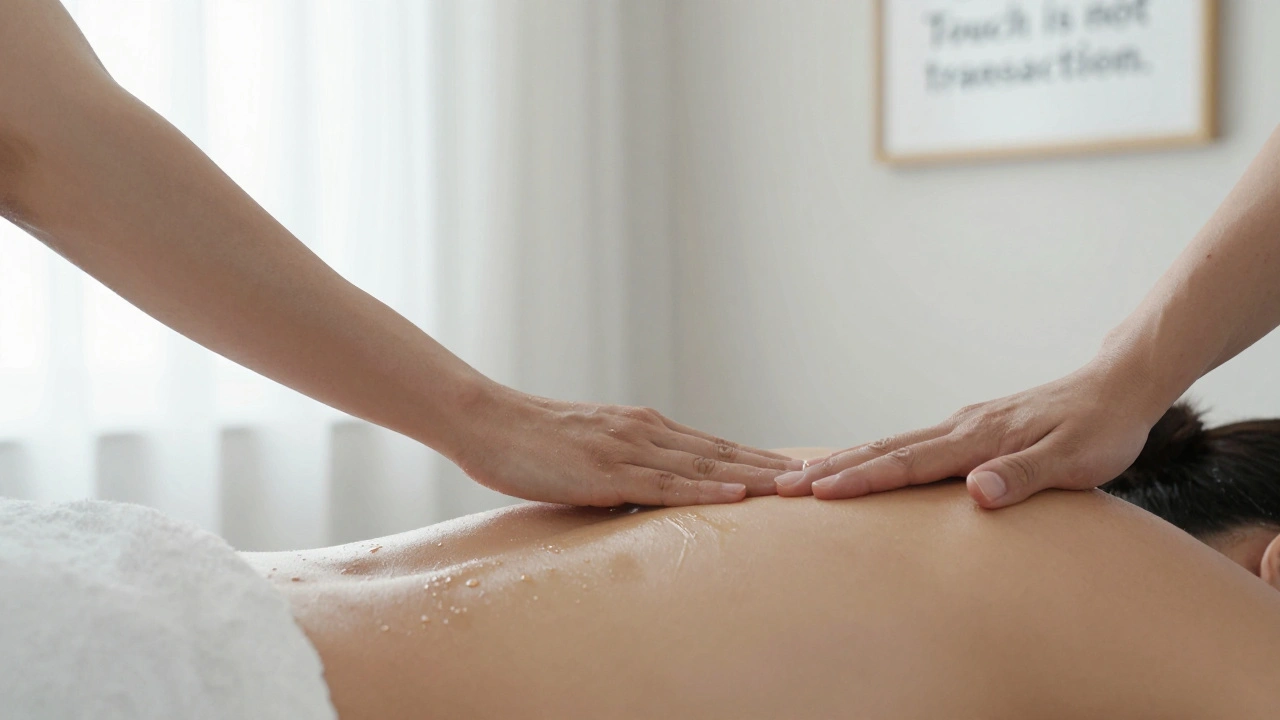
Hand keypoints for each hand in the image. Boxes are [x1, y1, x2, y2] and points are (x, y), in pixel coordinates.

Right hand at [450, 384, 802, 506]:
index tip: (799, 470)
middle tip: (823, 480)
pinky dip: (706, 490)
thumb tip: (652, 495)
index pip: (715, 446)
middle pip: (724, 453)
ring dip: (756, 478)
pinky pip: (665, 484)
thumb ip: (624, 468)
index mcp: (643, 428)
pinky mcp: (605, 471)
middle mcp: (645, 432)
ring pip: (705, 466)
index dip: (760, 458)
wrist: (485, 420)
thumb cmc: (530, 441)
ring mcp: (627, 449)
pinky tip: (739, 495)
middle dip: (775, 468)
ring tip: (799, 489)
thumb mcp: (588, 451)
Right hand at [774, 358, 1167, 507]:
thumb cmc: (1102, 429)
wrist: (1119, 387)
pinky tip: (865, 462)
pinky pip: (911, 442)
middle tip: (782, 484)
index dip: (861, 480)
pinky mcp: (972, 427)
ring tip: (807, 475)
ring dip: (847, 461)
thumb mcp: (1074, 462)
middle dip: (832, 469)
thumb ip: (1023, 477)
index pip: (907, 462)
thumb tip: (975, 493)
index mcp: (978, 437)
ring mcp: (964, 424)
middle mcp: (961, 426)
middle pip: (884, 449)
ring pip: (893, 442)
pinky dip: (876, 454)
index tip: (817, 493)